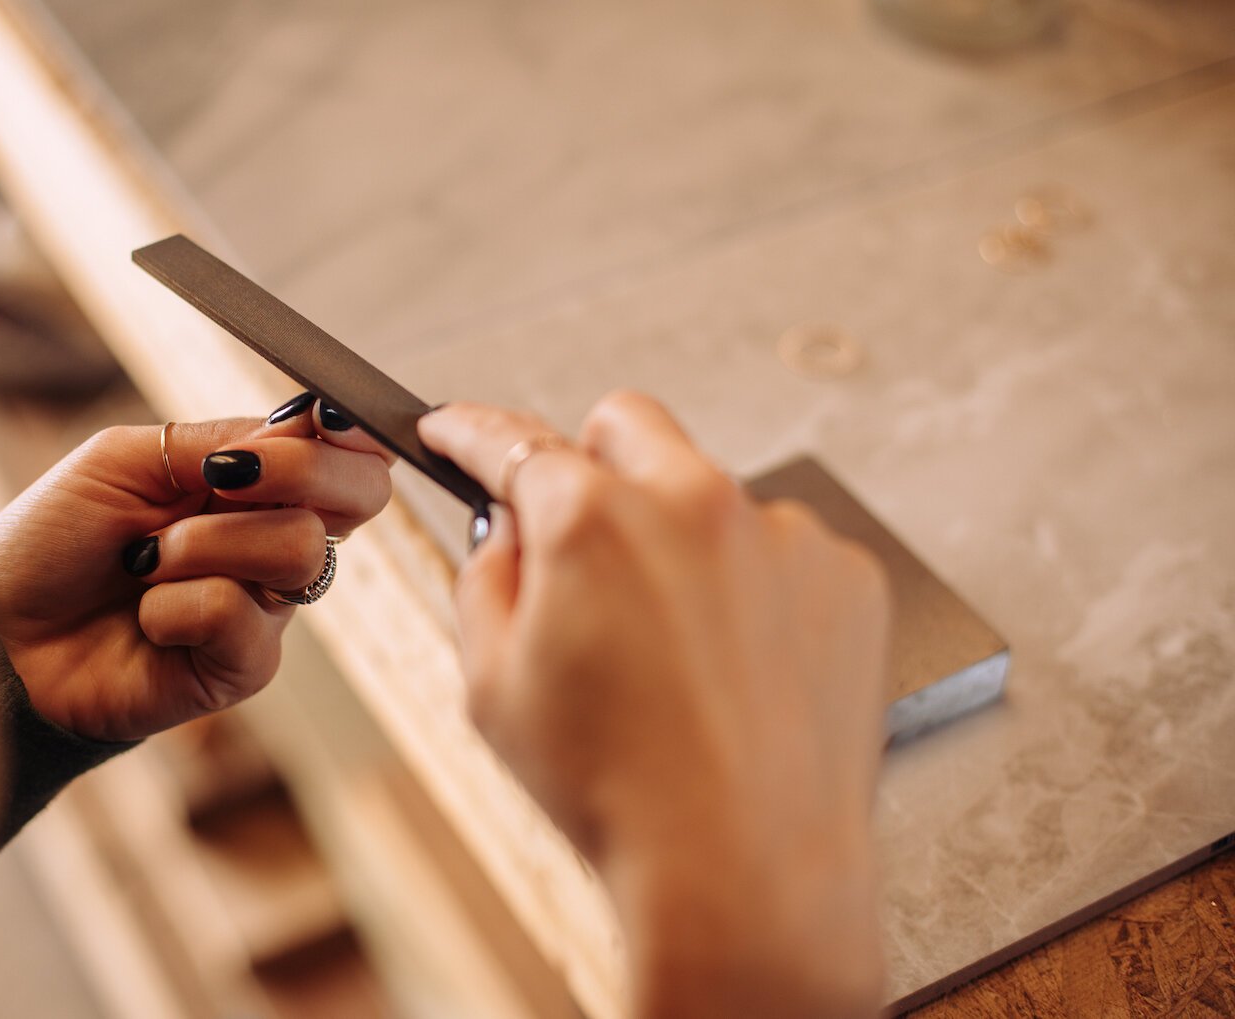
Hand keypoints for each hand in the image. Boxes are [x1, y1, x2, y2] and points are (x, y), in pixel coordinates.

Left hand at [0, 396, 392, 742]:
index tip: (322, 416)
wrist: (0, 627)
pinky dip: (176, 606)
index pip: (349, 451)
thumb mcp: (129, 458)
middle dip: (301, 471)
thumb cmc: (57, 537)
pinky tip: (144, 617)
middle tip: (220, 478)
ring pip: (297, 551)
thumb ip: (220, 440)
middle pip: (361, 496)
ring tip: (145, 562)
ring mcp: (264, 607)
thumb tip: (305, 425)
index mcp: (257, 483)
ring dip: (206, 544)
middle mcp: (274, 541)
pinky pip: (240, 617)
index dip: (353, 430)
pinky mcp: (241, 667)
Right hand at [420, 392, 889, 1018]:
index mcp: (591, 520)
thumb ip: (487, 577)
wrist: (741, 876)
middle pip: (626, 426)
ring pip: (710, 495)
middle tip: (579, 538)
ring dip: (680, 539)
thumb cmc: (616, 794)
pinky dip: (752, 590)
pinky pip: (780, 553)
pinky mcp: (844, 577)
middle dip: (591, 463)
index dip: (472, 431)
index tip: (457, 429)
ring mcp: (780, 535)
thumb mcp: (491, 684)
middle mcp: (692, 502)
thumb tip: (508, 531)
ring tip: (673, 654)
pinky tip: (734, 669)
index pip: (514, 441)